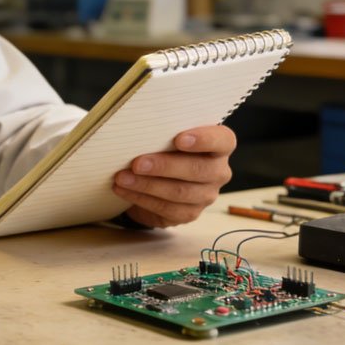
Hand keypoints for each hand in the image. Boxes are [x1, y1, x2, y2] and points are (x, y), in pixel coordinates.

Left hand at [111, 125, 235, 227]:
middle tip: (137, 163)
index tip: (179, 139)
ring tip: (122, 177)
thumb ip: (163, 132)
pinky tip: (124, 190)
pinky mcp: (190, 213)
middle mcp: (218, 171)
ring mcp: (206, 195)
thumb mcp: (167, 135)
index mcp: (219, 146)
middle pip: (198, 169)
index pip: (222, 140)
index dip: (203, 140)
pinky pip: (167, 208)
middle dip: (164, 166)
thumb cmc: (164, 147)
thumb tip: (139, 131)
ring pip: (180, 192)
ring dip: (147, 185)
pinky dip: (142, 198)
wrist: (158, 176)